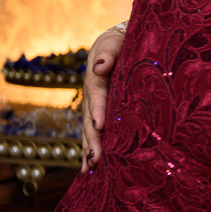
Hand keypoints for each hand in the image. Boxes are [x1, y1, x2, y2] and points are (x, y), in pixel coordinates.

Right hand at [81, 24, 124, 172]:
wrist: (118, 46)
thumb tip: (100, 66)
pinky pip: (97, 133)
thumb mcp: (115, 42)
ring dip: (90, 149)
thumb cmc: (120, 43)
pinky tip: (92, 168)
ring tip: (91, 169)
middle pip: (90, 119)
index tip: (100, 125)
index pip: (97, 95)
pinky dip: (93, 149)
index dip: (98, 109)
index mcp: (97, 78)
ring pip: (91, 130)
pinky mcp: (102, 115)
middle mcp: (93, 96)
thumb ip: (110, 53)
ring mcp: (96, 107)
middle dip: (92, 139)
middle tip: (96, 159)